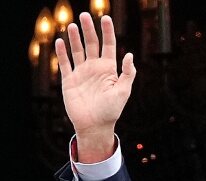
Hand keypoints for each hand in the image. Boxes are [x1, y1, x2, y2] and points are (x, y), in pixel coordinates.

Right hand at [55, 12, 135, 153]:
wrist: (94, 126)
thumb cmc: (111, 111)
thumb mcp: (123, 92)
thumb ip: (127, 74)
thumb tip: (129, 55)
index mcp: (109, 69)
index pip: (108, 45)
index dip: (107, 31)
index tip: (106, 17)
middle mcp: (95, 68)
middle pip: (91, 44)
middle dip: (88, 30)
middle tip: (84, 15)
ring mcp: (82, 73)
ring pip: (77, 51)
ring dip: (75, 38)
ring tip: (72, 25)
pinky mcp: (69, 80)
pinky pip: (65, 63)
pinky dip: (62, 52)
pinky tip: (60, 41)